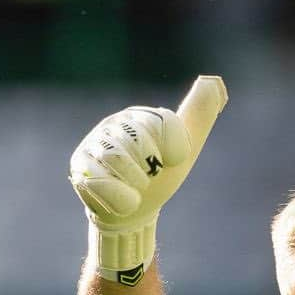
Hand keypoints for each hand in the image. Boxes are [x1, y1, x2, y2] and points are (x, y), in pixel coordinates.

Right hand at [70, 75, 226, 283]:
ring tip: (134, 186)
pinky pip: (102, 181)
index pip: (163, 122)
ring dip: (135, 183)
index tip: (171, 160)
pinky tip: (122, 198)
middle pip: (140, 140)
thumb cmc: (159, 178)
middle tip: (149, 175)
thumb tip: (214, 82)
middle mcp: (115, 123)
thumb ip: (198, 116)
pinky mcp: (80, 166)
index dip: (173, 148)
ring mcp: (94, 143)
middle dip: (151, 167)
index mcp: (142, 116)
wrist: (134, 212)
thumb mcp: (185, 150)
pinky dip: (120, 198)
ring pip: (118, 158)